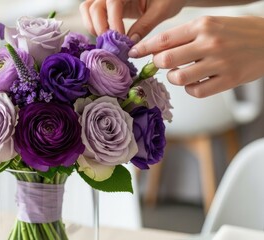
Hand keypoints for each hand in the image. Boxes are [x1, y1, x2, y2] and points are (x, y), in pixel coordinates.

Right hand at [79, 0, 185, 40]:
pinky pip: (90, 12)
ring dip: (93, 26)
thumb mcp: (162, 10)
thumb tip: (130, 44)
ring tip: (107, 40)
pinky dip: (93, 24)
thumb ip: (145, 26)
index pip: (112, 2)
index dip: (114, 22)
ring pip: (87, 8)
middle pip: (94, 7)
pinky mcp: (106, 4)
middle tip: (112, 45)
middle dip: (100, 28)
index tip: (121, 40)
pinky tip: (107, 36)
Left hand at [129, 16, 263, 97]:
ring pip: (178, 77)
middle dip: (158, 64)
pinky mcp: (229, 80)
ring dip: (174, 77)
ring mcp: (220, 62)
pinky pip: (196, 91)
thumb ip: (184, 36)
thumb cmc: (236, 32)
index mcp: (202, 25)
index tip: (132, 53)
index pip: (163, 39)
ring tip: (182, 72)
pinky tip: (196, 81)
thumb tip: (156, 50)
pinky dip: (191, 89)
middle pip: (165, 59)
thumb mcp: (210, 24)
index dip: (143, 48)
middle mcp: (210, 43)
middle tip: (162, 64)